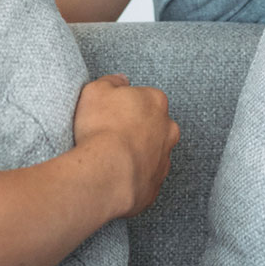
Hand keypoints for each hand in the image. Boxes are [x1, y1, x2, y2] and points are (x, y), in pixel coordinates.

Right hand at [73, 74, 179, 219]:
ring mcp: (164, 159)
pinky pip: (145, 177)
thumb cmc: (102, 128)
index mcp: (156, 102)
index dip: (126, 105)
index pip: (145, 98)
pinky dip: (133, 176)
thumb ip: (111, 81)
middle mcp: (168, 129)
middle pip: (154, 125)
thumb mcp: (96, 90)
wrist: (107, 172)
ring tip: (111, 158)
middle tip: (112, 134)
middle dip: (137, 129)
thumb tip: (120, 80)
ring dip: (137, 153)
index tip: (111, 113)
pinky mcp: (156, 185)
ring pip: (152, 152)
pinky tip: (115, 176)